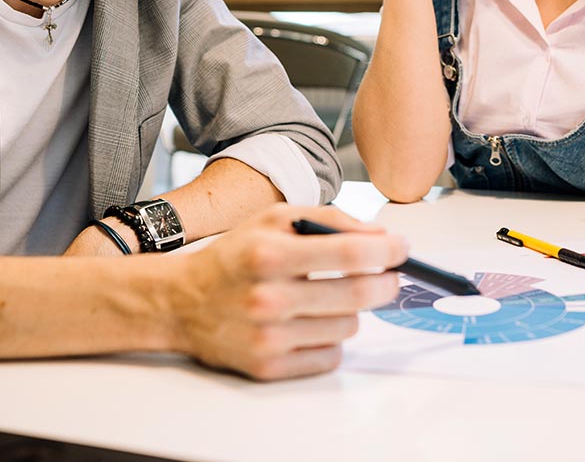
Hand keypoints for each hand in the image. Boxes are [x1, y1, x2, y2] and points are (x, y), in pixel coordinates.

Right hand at [168, 204, 406, 379]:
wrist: (181, 302)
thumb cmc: (235, 255)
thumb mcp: (274, 218)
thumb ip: (328, 219)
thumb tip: (378, 237)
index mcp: (270, 254)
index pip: (349, 255)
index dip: (387, 252)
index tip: (403, 249)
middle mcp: (268, 298)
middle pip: (358, 295)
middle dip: (384, 282)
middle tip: (388, 275)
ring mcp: (268, 337)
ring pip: (349, 327)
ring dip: (351, 310)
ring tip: (331, 297)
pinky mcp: (268, 367)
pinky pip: (329, 356)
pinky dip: (331, 338)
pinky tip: (313, 321)